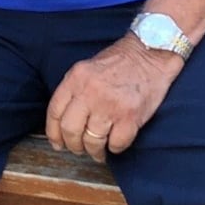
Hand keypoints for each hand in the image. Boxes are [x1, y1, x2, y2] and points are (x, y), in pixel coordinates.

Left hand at [46, 36, 179, 163]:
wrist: (151, 52)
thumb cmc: (120, 61)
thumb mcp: (87, 68)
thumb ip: (74, 91)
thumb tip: (64, 121)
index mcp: (76, 79)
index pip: (55, 112)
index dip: (53, 133)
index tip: (58, 143)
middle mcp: (90, 92)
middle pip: (70, 130)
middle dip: (73, 146)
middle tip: (79, 149)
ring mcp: (110, 105)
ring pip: (92, 141)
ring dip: (94, 151)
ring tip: (98, 152)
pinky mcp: (130, 116)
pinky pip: (116, 144)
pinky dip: (115, 149)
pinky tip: (116, 144)